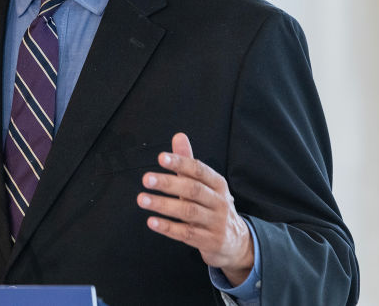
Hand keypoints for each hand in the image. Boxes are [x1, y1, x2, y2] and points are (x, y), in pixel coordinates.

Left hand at [136, 133, 253, 286]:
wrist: (235, 241)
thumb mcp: (204, 185)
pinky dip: (168, 227)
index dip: (180, 163)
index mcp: (218, 184)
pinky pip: (186, 234)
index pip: (199, 170)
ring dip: (163, 205)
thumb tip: (178, 136)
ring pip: (188, 212)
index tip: (161, 157)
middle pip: (193, 190)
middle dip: (168, 183)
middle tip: (146, 179)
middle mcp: (219, 202)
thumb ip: (188, 163)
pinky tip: (152, 221)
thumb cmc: (213, 207)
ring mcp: (216, 223)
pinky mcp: (209, 241)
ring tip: (142, 199)